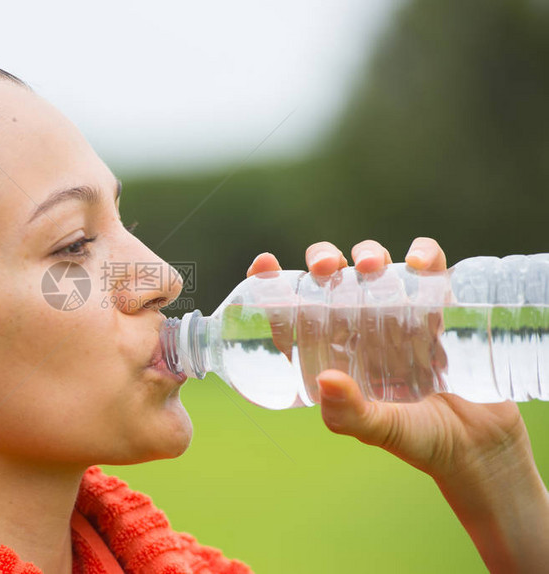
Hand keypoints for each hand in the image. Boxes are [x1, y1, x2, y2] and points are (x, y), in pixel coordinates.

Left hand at [247, 239, 548, 571]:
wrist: (479, 446)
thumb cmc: (418, 439)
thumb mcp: (376, 429)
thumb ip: (348, 413)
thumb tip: (327, 380)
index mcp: (331, 350)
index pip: (293, 309)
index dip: (274, 283)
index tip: (264, 265)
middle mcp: (359, 326)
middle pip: (332, 276)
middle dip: (322, 259)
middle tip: (324, 268)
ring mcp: (399, 313)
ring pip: (375, 264)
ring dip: (367, 253)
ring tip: (368, 266)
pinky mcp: (440, 307)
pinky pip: (429, 269)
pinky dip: (424, 255)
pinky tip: (417, 261)